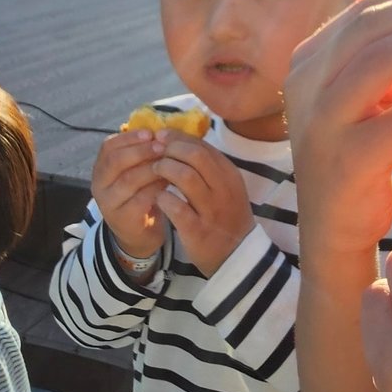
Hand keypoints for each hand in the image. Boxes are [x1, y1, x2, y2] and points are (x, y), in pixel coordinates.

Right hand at [91, 129, 168, 260]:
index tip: (151, 132)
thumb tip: (162, 128)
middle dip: (140, 151)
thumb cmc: (139, 195)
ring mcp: (109, 203)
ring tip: (169, 163)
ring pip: (129, 180)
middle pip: (116, 161)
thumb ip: (142, 153)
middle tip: (162, 146)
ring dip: (151, 168)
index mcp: (101, 168)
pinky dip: (156, 188)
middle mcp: (99, 185)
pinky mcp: (123, 219)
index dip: (129, 137)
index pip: (108, 146)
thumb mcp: (135, 172)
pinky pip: (140, 200)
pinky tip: (169, 183)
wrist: (137, 234)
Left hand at [151, 130, 252, 276]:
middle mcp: (223, 188)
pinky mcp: (197, 229)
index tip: (161, 137)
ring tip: (155, 172)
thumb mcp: (224, 186)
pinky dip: (162, 198)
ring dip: (164, 169)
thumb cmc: (226, 215)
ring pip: (185, 176)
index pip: (203, 146)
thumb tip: (178, 139)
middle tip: (156, 153)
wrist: (236, 254)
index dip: (178, 138)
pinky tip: (158, 198)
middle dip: (171, 150)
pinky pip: (175, 206)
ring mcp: (212, 209)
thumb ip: (206, 165)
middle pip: (195, 155)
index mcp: (229, 174)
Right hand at [287, 0, 391, 257]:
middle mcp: (304, 83)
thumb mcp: (359, 95)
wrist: (334, 227)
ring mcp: (322, 121)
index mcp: (307, 60)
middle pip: (371, 25)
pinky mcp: (348, 159)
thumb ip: (377, 54)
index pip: (365, 11)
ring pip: (380, 59)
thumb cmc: (356, 155)